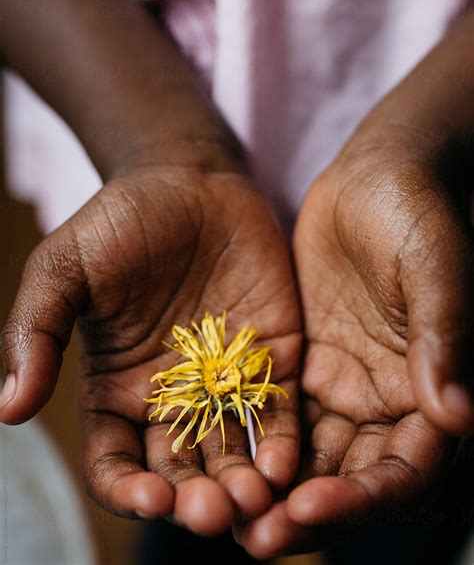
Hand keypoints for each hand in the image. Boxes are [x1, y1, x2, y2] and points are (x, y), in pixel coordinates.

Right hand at [0, 161, 300, 534]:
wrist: (189, 181)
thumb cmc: (119, 223)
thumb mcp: (65, 269)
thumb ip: (37, 331)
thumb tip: (9, 409)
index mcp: (118, 390)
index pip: (118, 464)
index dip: (128, 492)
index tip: (148, 498)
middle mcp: (173, 399)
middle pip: (181, 472)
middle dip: (195, 501)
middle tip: (211, 512)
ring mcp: (226, 383)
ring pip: (232, 454)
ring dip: (242, 487)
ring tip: (253, 499)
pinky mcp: (272, 359)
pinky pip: (278, 414)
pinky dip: (280, 445)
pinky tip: (283, 464)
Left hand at [238, 128, 473, 556]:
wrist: (377, 176)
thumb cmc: (419, 211)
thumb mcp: (437, 263)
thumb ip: (445, 335)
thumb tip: (457, 418)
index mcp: (432, 389)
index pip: (407, 469)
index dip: (364, 497)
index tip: (311, 507)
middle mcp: (389, 401)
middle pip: (352, 479)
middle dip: (308, 513)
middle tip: (254, 539)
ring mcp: (344, 386)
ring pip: (310, 458)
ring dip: (272, 493)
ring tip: (224, 516)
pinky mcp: (306, 365)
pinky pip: (277, 416)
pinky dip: (252, 444)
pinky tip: (214, 460)